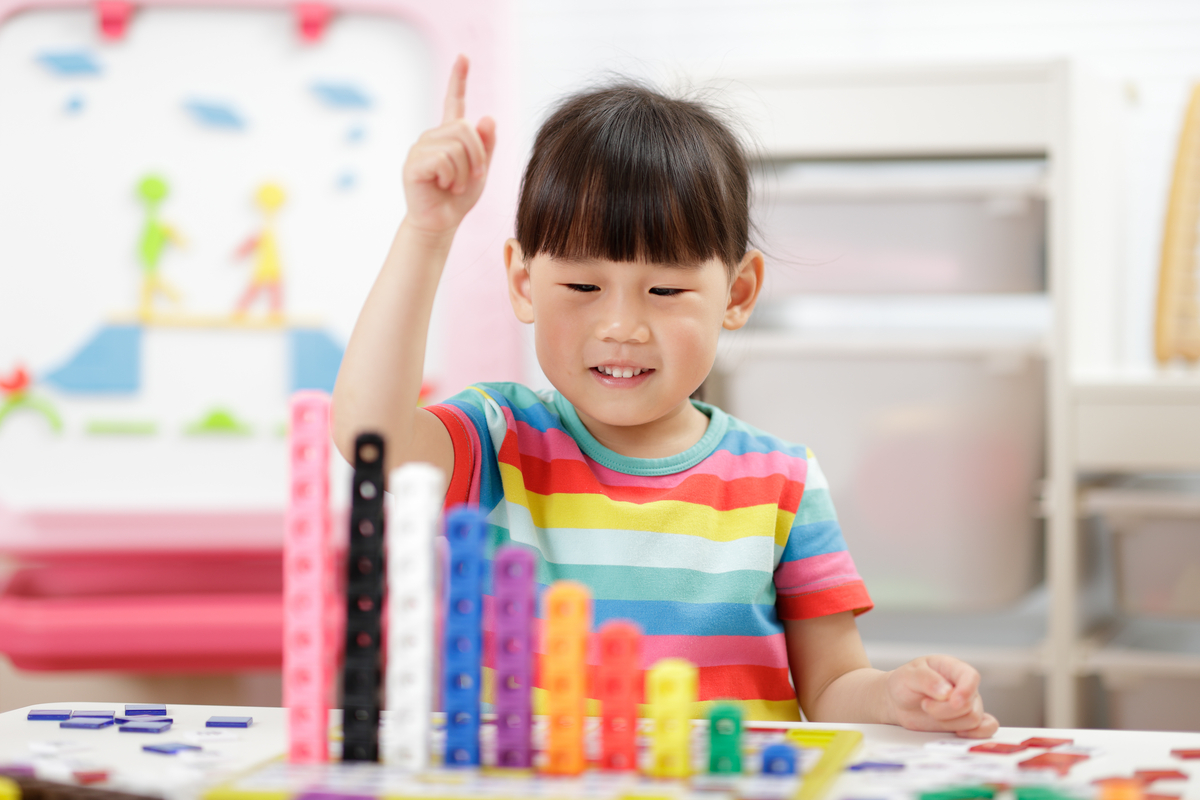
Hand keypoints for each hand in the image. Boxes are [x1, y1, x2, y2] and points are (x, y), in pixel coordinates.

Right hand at [402, 55, 496, 235]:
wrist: (440, 223)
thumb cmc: (458, 198)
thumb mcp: (480, 170)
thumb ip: (487, 145)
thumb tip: (488, 116)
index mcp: (448, 136)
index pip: (453, 102)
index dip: (458, 79)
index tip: (463, 57)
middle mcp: (432, 137)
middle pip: (464, 129)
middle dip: (477, 155)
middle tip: (473, 176)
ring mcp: (420, 148)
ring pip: (456, 146)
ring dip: (465, 171)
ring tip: (455, 184)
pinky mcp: (413, 163)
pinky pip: (444, 160)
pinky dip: (452, 176)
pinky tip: (444, 185)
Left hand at [885, 654, 998, 737]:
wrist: (898, 702)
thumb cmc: (904, 684)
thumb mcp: (908, 675)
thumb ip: (926, 680)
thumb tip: (947, 692)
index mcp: (952, 668)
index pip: (970, 676)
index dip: (966, 690)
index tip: (953, 701)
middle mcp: (964, 686)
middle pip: (970, 705)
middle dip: (944, 710)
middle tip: (925, 704)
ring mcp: (968, 704)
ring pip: (973, 720)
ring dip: (948, 722)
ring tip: (930, 711)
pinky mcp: (966, 721)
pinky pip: (987, 729)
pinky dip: (977, 733)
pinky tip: (959, 732)